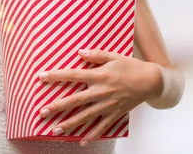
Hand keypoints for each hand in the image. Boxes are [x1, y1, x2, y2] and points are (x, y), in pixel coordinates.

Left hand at [38, 49, 161, 145]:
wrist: (151, 81)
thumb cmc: (130, 66)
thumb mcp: (113, 55)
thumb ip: (96, 54)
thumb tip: (80, 52)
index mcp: (99, 75)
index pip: (73, 75)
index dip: (56, 76)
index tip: (41, 77)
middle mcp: (101, 92)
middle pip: (75, 100)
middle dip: (57, 107)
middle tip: (42, 112)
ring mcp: (108, 105)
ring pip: (85, 116)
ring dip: (69, 124)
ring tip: (55, 130)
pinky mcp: (115, 113)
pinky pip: (102, 126)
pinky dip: (92, 135)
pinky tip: (82, 141)